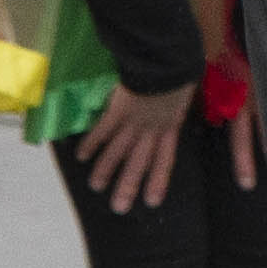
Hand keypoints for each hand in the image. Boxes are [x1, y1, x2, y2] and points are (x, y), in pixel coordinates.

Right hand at [73, 79, 191, 211]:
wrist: (169, 60)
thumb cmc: (180, 71)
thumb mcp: (185, 92)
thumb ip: (177, 104)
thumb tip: (177, 105)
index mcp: (171, 126)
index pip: (165, 159)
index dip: (157, 180)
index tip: (151, 201)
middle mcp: (152, 129)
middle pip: (139, 162)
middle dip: (128, 185)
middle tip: (119, 208)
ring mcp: (134, 121)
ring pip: (119, 150)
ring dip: (106, 169)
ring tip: (95, 186)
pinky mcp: (118, 110)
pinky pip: (103, 129)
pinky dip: (92, 142)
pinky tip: (82, 156)